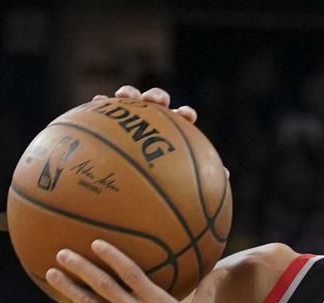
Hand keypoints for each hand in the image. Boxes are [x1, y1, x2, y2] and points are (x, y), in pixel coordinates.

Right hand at [95, 86, 227, 178]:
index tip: (187, 116)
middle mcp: (149, 122)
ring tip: (123, 96)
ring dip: (130, 94)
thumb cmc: (151, 188)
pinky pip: (102, 110)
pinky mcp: (106, 120)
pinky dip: (101, 104)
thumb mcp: (175, 185)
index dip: (185, 114)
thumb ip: (197, 178)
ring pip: (130, 100)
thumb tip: (226, 175)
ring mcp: (127, 119)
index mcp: (170, 133)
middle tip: (155, 101)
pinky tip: (97, 101)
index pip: (182, 119)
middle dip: (157, 96)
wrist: (120, 188)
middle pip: (157, 102)